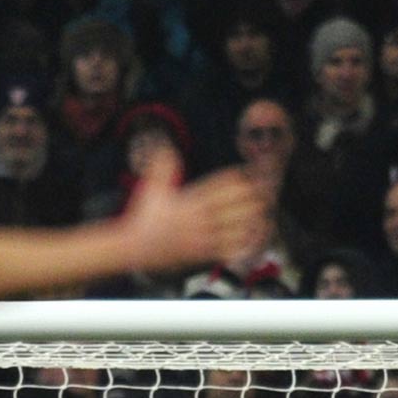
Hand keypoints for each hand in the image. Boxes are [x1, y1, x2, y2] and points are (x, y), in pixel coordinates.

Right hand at [120, 151, 266, 274]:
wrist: (132, 249)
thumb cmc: (143, 218)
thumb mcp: (151, 188)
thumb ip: (161, 166)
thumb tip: (163, 144)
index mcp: (190, 199)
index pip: (224, 184)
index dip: (240, 177)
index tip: (250, 174)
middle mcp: (199, 219)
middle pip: (238, 204)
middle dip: (253, 197)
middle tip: (265, 191)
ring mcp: (202, 237)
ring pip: (239, 227)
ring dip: (253, 219)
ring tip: (263, 212)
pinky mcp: (201, 253)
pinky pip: (230, 248)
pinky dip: (244, 242)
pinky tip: (252, 235)